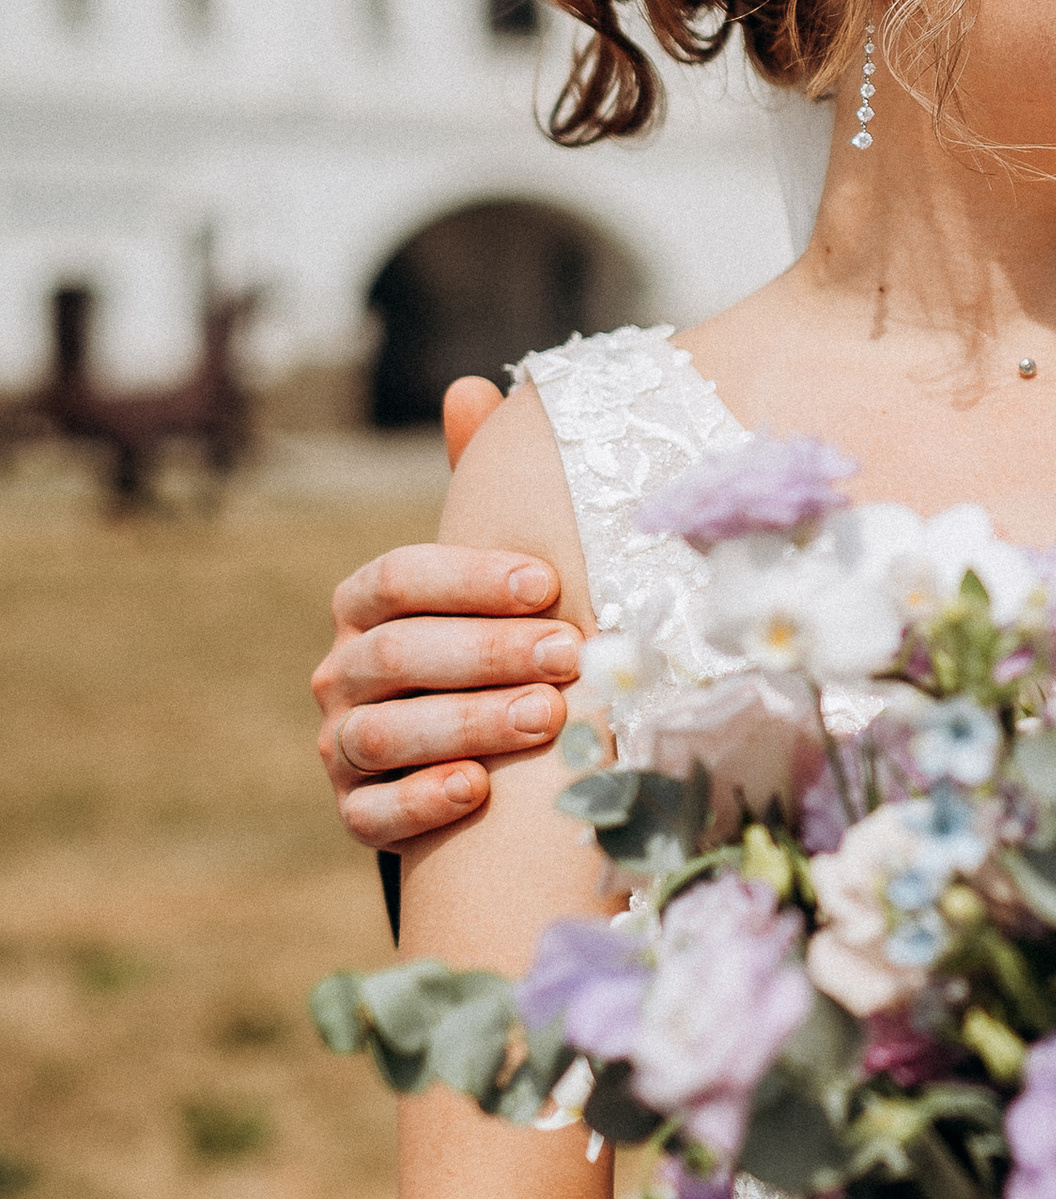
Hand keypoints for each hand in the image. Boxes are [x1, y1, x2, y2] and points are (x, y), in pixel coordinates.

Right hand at [312, 379, 567, 849]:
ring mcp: (342, 743)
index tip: (549, 584)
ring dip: (469, 723)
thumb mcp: (492, 572)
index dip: (469, 579)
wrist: (480, 753)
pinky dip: (422, 800)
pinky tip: (478, 790)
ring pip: (387, 731)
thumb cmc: (494, 640)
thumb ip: (481, 493)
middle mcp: (341, 669)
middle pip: (399, 655)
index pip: (397, 578)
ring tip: (547, 718)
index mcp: (367, 605)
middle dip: (488, 653)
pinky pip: (371, 812)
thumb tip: (471, 386)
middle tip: (571, 656)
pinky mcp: (355, 809)